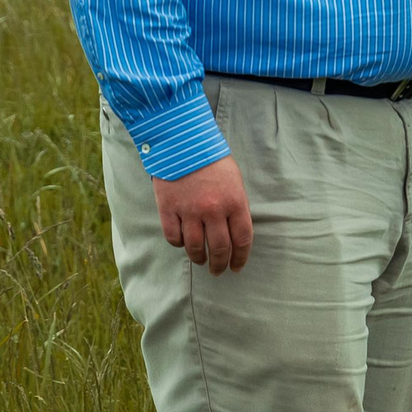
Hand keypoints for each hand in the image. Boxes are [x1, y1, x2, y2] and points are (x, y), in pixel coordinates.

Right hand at [150, 156, 251, 274]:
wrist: (182, 140)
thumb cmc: (211, 159)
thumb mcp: (234, 180)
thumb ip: (235, 206)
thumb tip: (234, 233)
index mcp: (235, 201)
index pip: (242, 240)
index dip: (240, 258)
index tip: (237, 267)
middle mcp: (213, 210)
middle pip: (220, 249)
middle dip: (220, 265)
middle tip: (218, 270)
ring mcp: (189, 211)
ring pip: (195, 248)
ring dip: (199, 259)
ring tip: (200, 261)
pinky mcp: (168, 209)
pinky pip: (174, 238)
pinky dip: (179, 244)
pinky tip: (182, 243)